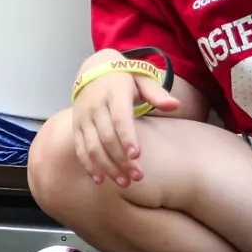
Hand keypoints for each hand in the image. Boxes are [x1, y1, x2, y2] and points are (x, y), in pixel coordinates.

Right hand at [70, 55, 180, 187]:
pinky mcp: (76, 126)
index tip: (137, 155)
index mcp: (114, 93)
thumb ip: (157, 93)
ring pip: (92, 146)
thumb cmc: (124, 77)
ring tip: (124, 183)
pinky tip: (100, 180)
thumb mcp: (142, 78)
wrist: (93, 68)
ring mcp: (83, 117)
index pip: (120, 118)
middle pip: (107, 137)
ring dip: (107, 167)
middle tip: (138, 177)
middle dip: (121, 159)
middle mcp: (95, 106)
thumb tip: (175, 105)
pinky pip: (80, 148)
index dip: (127, 137)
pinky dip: (88, 165)